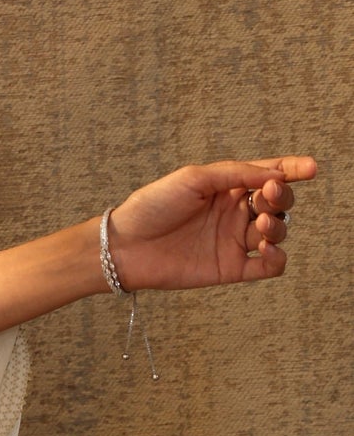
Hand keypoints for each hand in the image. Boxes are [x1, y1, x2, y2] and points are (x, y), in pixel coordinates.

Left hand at [107, 156, 318, 291]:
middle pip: (278, 202)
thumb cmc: (153, 206)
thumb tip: (275, 174)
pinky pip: (269, 266)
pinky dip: (277, 258)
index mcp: (226, 186)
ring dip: (277, 225)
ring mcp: (234, 241)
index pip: (268, 174)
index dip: (292, 169)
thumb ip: (235, 173)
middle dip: (282, 196)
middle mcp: (234, 212)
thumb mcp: (193, 178)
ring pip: (277, 232)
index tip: (311, 168)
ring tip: (259, 223)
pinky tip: (266, 249)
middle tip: (268, 194)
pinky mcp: (231, 268)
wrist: (125, 246)